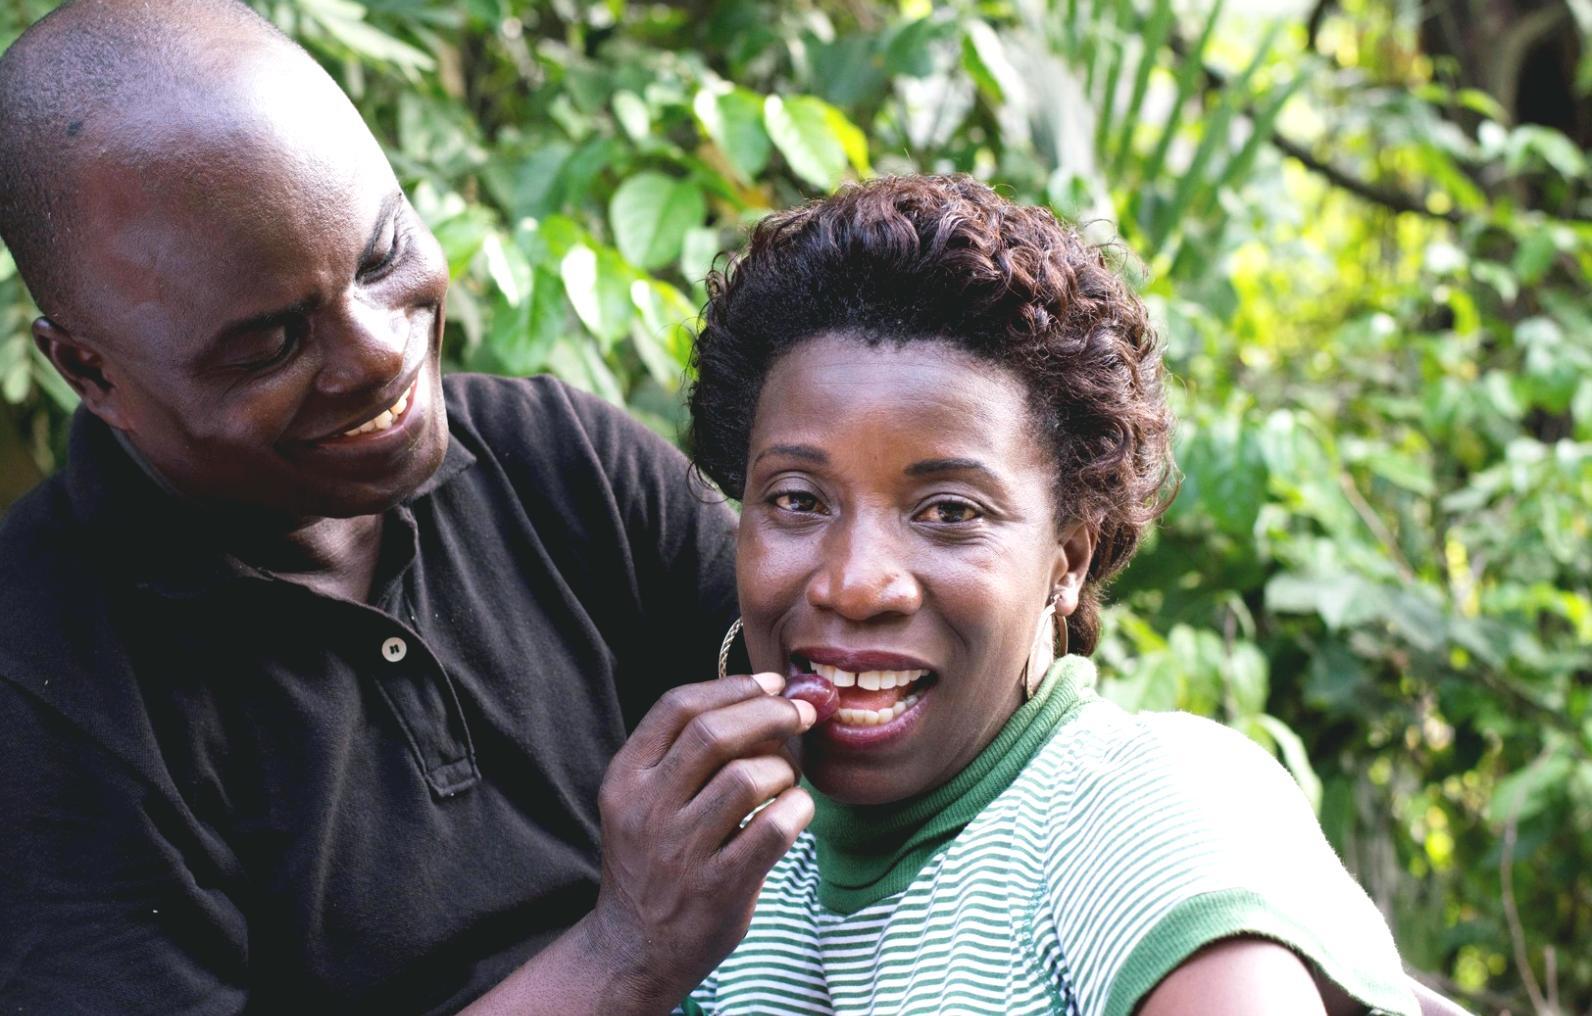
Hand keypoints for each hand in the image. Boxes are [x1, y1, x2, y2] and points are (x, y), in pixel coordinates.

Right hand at [586, 672, 816, 1010]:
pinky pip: (773, 829)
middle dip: (770, 713)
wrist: (636, 948)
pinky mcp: (717, 887)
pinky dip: (797, 810)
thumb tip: (763, 695)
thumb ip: (684, 752)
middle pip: (714, 733)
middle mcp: (646, 809)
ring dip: (783, 767)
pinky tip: (797, 811)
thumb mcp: (643, 799)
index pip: (677, 706)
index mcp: (626, 777)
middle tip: (802, 713)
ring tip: (788, 779)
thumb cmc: (654, 859)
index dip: (734, 686)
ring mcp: (679, 850)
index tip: (774, 682)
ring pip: (747, 777)